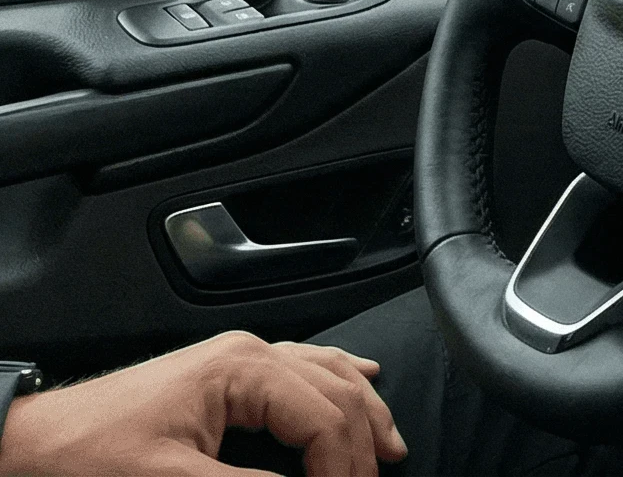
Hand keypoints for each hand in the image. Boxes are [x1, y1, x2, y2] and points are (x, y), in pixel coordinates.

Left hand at [0, 332, 405, 476]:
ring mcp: (240, 358)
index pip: (324, 416)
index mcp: (242, 369)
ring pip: (329, 373)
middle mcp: (250, 353)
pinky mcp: (227, 372)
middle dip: (363, 442)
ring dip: (363, 410)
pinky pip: (303, 366)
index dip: (346, 466)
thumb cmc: (90, 456)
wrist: (32, 441)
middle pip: (336, 392)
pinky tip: (361, 379)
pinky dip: (339, 378)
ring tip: (390, 447)